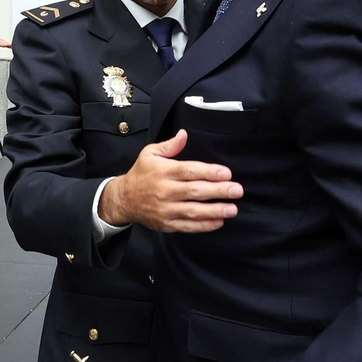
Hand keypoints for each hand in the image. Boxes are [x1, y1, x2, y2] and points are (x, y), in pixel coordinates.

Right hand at [99, 130, 241, 232]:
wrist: (123, 199)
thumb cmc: (141, 174)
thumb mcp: (150, 154)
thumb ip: (169, 146)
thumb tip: (184, 134)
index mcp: (163, 172)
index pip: (189, 171)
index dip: (209, 172)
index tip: (227, 173)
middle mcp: (165, 191)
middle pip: (195, 191)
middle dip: (218, 191)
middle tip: (237, 190)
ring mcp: (165, 209)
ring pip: (193, 211)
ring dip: (215, 211)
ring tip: (232, 209)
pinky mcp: (166, 224)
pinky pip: (187, 226)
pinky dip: (203, 226)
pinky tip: (218, 222)